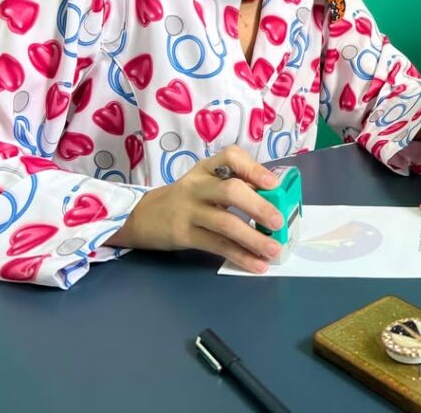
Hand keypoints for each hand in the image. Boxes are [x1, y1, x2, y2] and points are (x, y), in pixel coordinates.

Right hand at [106, 147, 283, 272]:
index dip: (253, 169)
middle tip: (278, 222)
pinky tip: (256, 264)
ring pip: (225, 223)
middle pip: (231, 190)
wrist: (141, 216)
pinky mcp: (184, 235)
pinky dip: (240, 256)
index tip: (272, 184)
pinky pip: (217, 246)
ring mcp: (189, 211)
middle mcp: (198, 186)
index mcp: (207, 168)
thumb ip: (234, 185)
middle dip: (258, 206)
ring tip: (274, 250)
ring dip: (253, 238)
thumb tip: (274, 200)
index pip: (230, 157)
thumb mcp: (205, 183)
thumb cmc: (186, 199)